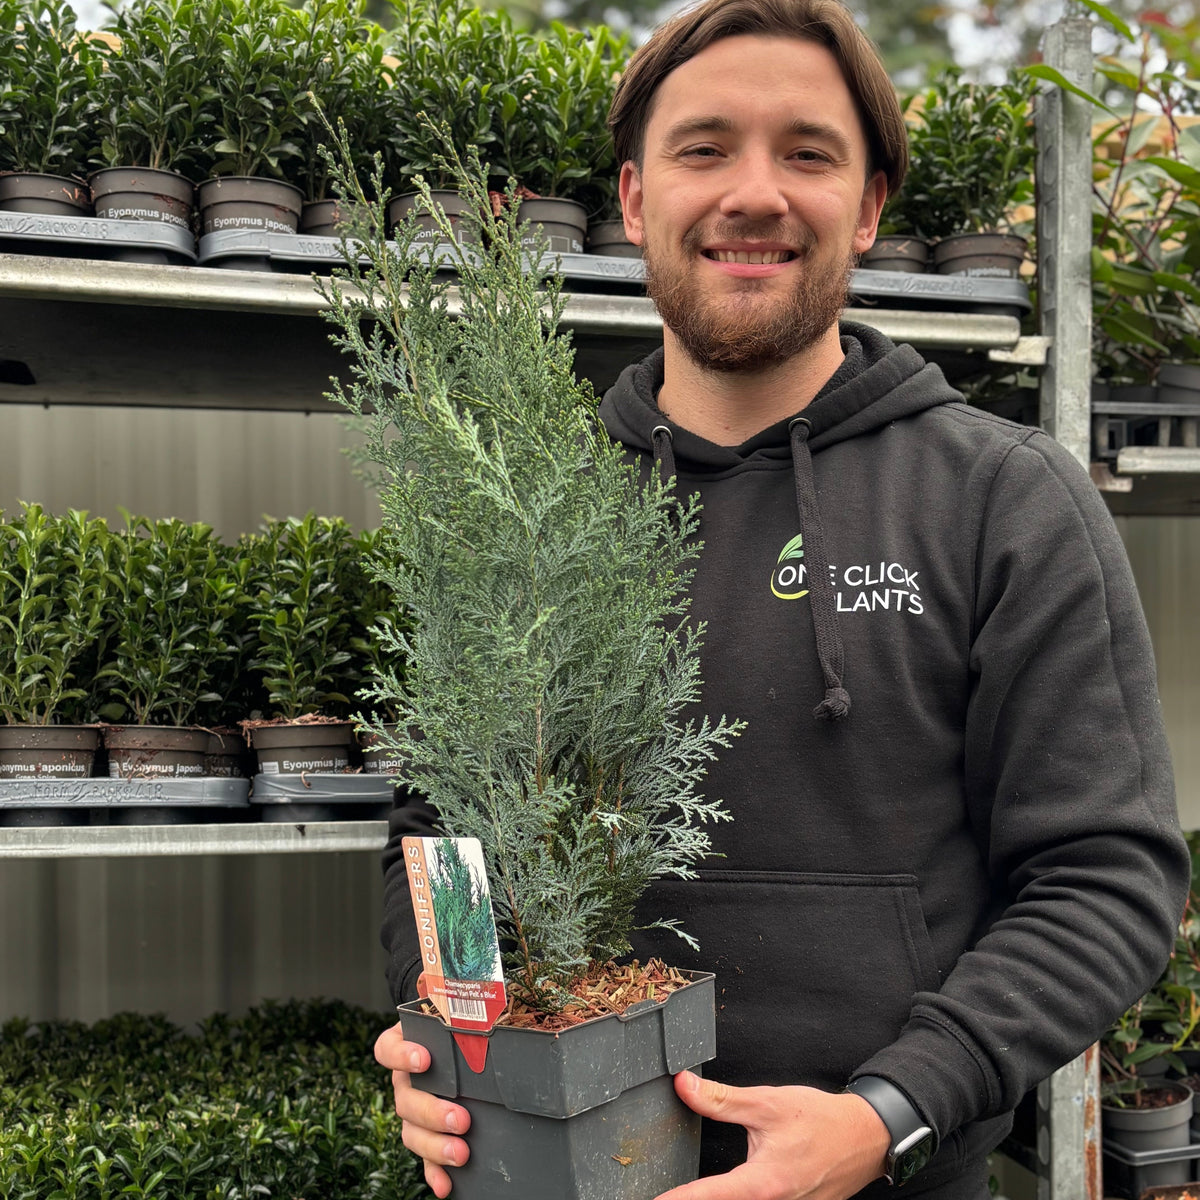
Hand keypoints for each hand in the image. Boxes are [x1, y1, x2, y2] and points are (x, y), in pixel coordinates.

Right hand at [374, 1019, 470, 1197]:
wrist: (461, 1044)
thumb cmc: (462, 1025)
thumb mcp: (464, 1014)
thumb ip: (473, 1011)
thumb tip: (504, 997)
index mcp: (408, 1045)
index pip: (389, 1049)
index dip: (401, 1055)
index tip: (425, 1059)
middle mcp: (405, 1079)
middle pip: (405, 1099)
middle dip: (432, 1112)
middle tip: (460, 1120)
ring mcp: (413, 1108)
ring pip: (411, 1131)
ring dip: (435, 1146)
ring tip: (461, 1153)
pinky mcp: (425, 1133)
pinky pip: (423, 1157)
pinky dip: (434, 1172)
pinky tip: (446, 1185)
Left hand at [655, 1071, 890, 1199]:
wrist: (865, 1137)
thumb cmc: (820, 1120)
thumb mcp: (767, 1103)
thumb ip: (721, 1099)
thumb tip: (684, 1086)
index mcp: (763, 1184)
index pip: (709, 1196)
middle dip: (696, 1199)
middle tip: (668, 1194)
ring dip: (721, 1196)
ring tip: (690, 1193)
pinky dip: (742, 1196)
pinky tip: (729, 1189)